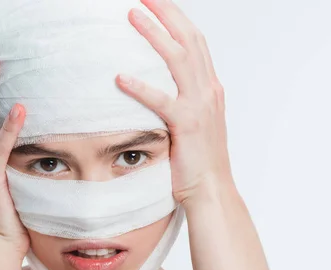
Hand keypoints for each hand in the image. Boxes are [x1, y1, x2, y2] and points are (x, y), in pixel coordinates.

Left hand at [116, 0, 234, 205]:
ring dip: (154, 35)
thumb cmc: (197, 160)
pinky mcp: (187, 126)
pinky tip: (119, 78)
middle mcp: (208, 91)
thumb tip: (159, 87)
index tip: (157, 3)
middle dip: (167, 14)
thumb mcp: (194, 122)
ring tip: (132, 16)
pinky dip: (141, 87)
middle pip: (189, 40)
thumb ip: (182, 100)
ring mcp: (200, 106)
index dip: (177, 19)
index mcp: (209, 88)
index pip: (195, 42)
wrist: (211, 189)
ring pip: (178, 60)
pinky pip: (162, 102)